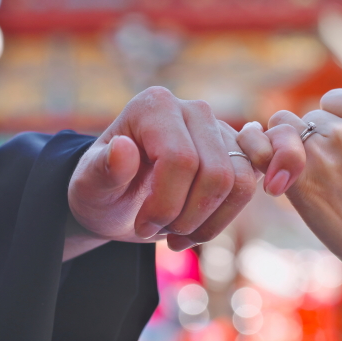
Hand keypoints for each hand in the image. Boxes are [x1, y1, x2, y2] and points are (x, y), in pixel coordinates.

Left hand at [64, 87, 305, 259]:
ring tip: (179, 235)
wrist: (119, 200)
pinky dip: (228, 215)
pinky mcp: (237, 151)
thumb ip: (102, 170)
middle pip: (215, 173)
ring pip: (241, 181)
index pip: (180, 159)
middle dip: (188, 216)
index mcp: (155, 106)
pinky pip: (252, 183)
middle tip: (160, 232)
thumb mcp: (88, 188)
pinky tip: (201, 227)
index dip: (166, 204)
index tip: (142, 226)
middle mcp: (193, 109)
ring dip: (210, 222)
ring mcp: (220, 129)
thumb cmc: (102, 190)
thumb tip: (123, 149)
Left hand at [242, 33, 341, 296]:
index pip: (331, 101)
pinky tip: (278, 176)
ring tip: (310, 177)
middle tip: (335, 173)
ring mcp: (321, 155)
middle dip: (314, 141)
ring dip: (290, 150)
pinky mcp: (299, 180)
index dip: (337, 127)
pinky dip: (264, 157)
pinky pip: (264, 149)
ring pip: (283, 130)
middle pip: (306, 118)